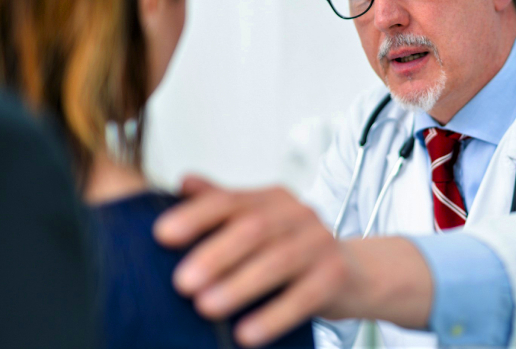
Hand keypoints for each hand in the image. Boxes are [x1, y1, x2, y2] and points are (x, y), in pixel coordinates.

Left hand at [153, 175, 432, 346]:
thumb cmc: (293, 248)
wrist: (353, 271)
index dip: (196, 215)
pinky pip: (304, 296)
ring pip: (277, 261)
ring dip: (239, 286)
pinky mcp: (335, 275)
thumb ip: (221, 203)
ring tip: (206, 307)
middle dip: (215, 255)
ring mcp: (320, 241)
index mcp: (271, 198)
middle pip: (253, 229)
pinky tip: (247, 334)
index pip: (230, 200)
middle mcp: (297, 213)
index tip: (162, 235)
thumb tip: (183, 182)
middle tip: (181, 282)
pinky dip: (273, 316)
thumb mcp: (258, 222)